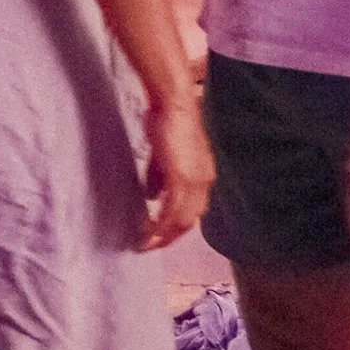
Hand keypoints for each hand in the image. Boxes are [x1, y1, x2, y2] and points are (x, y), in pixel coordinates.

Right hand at [138, 93, 213, 250]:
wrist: (173, 104)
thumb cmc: (167, 121)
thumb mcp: (165, 155)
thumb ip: (161, 178)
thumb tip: (153, 196)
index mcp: (203, 175)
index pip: (193, 210)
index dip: (177, 225)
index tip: (161, 233)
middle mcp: (204, 181)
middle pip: (189, 221)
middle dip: (169, 237)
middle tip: (151, 245)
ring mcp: (195, 181)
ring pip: (181, 220)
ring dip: (163, 235)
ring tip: (146, 244)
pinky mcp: (181, 178)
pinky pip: (171, 211)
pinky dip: (159, 225)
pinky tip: (147, 231)